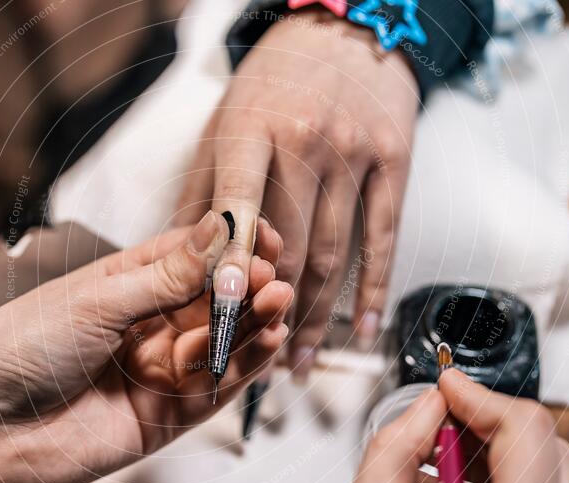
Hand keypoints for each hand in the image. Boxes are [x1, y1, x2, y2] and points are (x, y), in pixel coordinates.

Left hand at [0, 212, 293, 482]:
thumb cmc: (19, 349)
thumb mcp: (96, 300)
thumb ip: (164, 276)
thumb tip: (215, 228)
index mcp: (128, 284)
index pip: (192, 257)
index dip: (229, 246)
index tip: (260, 235)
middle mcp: (150, 324)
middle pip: (215, 300)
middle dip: (247, 285)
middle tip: (273, 273)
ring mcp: (161, 369)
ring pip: (223, 342)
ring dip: (255, 321)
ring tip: (278, 299)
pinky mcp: (168, 413)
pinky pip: (218, 387)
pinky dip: (245, 364)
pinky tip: (268, 340)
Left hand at [177, 7, 418, 380]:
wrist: (345, 28)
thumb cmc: (273, 82)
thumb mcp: (224, 121)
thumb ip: (200, 188)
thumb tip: (174, 254)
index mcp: (249, 131)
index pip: (236, 207)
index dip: (229, 264)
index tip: (222, 314)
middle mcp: (303, 142)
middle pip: (287, 245)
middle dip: (272, 311)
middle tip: (257, 363)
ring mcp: (353, 151)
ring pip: (333, 252)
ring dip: (315, 316)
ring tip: (300, 361)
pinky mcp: (394, 159)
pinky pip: (384, 237)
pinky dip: (372, 290)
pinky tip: (360, 330)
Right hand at [339, 370, 568, 482]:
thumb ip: (391, 451)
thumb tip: (425, 406)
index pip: (527, 430)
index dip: (480, 395)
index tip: (449, 387)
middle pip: (547, 447)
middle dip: (487, 425)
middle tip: (441, 428)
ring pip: (553, 475)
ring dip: (497, 457)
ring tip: (443, 470)